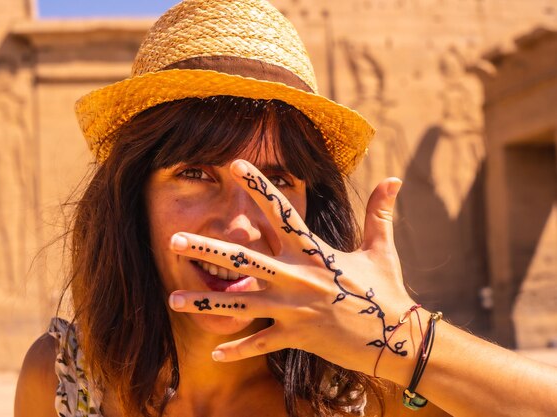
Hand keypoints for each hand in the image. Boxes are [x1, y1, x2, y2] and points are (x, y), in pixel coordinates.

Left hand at [168, 159, 418, 376]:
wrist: (398, 338)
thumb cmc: (388, 290)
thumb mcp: (382, 248)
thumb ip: (380, 213)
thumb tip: (395, 178)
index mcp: (314, 251)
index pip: (282, 212)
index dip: (258, 187)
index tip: (234, 165)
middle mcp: (297, 277)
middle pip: (243, 259)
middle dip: (206, 249)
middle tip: (173, 240)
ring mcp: (293, 309)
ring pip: (240, 304)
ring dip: (204, 304)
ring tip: (172, 301)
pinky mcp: (296, 337)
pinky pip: (260, 344)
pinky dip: (237, 349)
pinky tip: (213, 353)